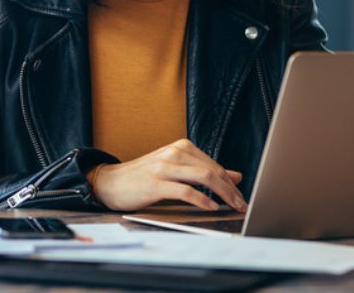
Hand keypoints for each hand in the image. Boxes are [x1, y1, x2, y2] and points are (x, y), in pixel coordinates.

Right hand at [91, 139, 246, 212]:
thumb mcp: (177, 169)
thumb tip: (236, 176)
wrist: (110, 181)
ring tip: (232, 206)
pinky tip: (211, 207)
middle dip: (231, 189)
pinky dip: (202, 200)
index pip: (215, 165)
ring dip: (223, 194)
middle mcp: (175, 152)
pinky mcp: (156, 183)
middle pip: (213, 171)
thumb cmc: (145, 177)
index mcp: (182, 147)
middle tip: (242, 204)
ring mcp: (165, 166)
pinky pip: (185, 191)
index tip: (241, 196)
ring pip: (204, 178)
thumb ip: (204, 171)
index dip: (231, 182)